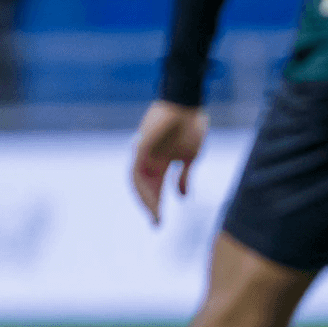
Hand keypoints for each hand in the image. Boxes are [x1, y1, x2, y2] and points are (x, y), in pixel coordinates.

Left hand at [131, 100, 206, 225]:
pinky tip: (150, 197)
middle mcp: (150, 161)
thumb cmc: (191, 126)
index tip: (161, 221)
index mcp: (162, 162)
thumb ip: (184, 177)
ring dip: (146, 200)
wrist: (186, 103)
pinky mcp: (140, 148)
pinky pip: (136, 172)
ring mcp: (144, 154)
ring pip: (139, 183)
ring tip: (154, 214)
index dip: (159, 203)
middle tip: (156, 223)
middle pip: (146, 188)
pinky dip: (143, 187)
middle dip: (151, 206)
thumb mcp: (191, 157)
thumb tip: (182, 198)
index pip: (157, 187)